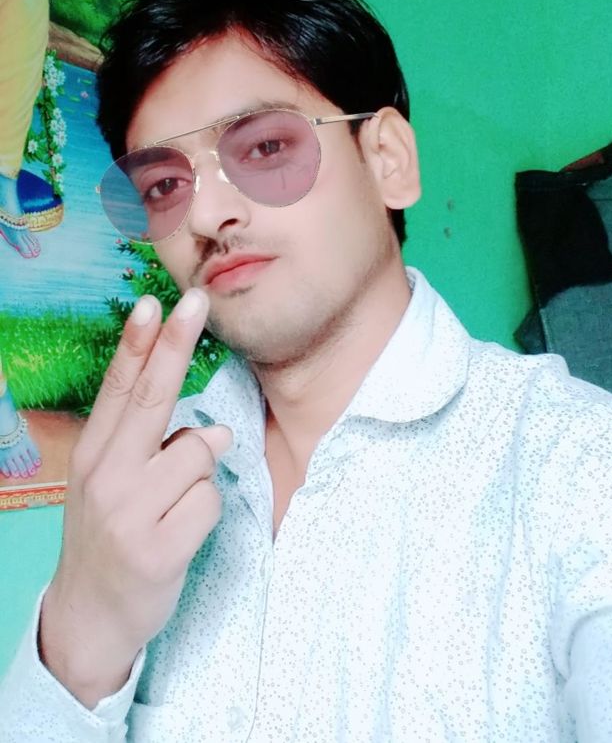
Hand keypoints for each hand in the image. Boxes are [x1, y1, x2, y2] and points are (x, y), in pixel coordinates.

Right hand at [39, 289, 231, 707]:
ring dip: (200, 474)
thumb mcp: (114, 486)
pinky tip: (181, 533)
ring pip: (199, 453)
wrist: (89, 617)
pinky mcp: (161, 549)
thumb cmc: (109, 536)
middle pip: (152, 399)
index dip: (138, 345)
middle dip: (175, 346)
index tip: (153, 304)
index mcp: (93, 456)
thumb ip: (155, 450)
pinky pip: (211, 499)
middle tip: (196, 302)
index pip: (119, 390)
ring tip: (172, 506)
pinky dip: (207, 511)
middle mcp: (107, 477)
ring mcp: (131, 513)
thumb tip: (214, 430)